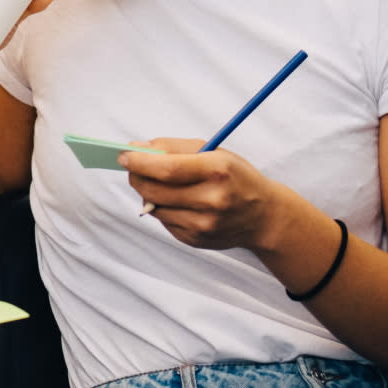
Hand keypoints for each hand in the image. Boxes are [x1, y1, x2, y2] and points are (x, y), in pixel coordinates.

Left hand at [120, 138, 278, 252]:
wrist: (264, 217)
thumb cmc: (235, 177)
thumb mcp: (213, 152)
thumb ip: (173, 147)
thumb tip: (136, 148)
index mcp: (217, 171)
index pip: (166, 169)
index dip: (139, 162)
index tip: (123, 155)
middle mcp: (211, 200)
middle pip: (155, 190)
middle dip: (137, 176)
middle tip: (133, 167)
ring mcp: (203, 224)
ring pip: (154, 207)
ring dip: (148, 193)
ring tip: (160, 184)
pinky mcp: (196, 240)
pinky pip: (163, 221)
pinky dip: (162, 208)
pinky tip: (178, 202)